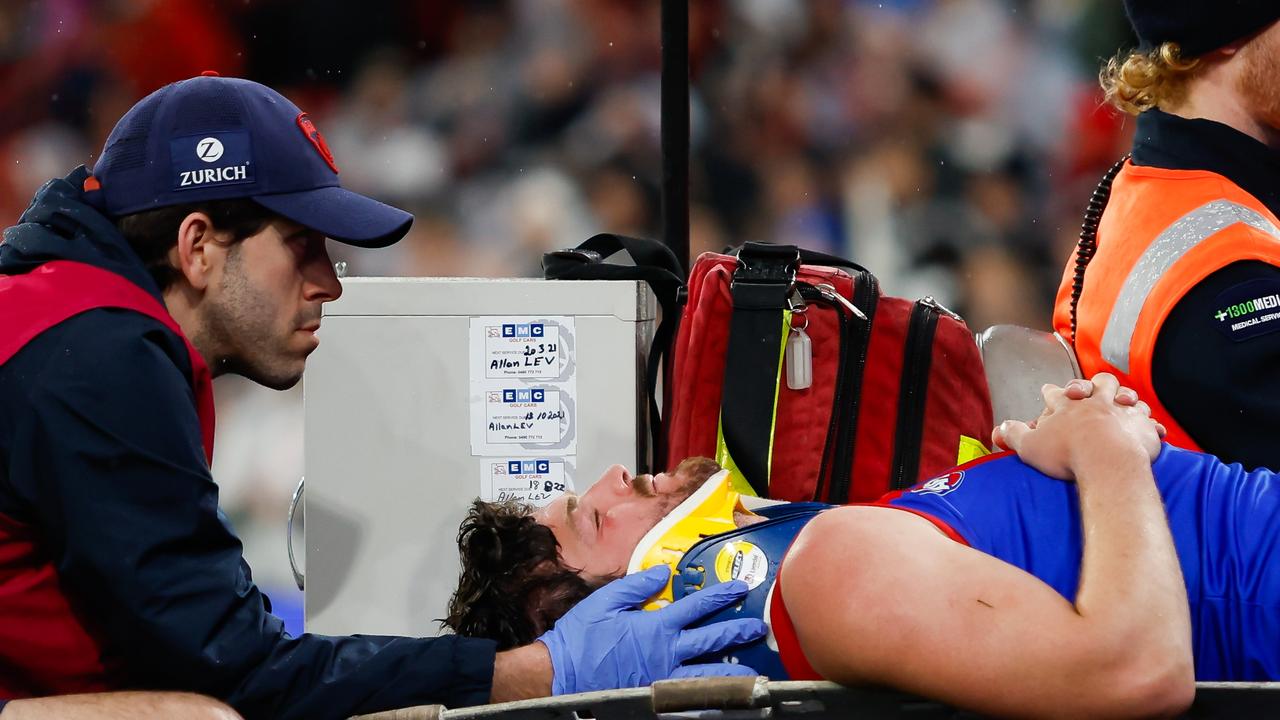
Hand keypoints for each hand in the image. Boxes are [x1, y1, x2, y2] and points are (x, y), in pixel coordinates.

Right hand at [537, 565, 766, 693]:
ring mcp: (663, 679)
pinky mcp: (656, 698)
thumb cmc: (580, 638)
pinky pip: (689, 700)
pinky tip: (721, 699)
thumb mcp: (605, 602)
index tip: (739, 589)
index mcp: (656, 626)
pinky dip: (708, 699)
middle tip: (756, 627)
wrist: (560, 675)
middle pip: (711, 641)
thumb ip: (637, 586)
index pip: (697, 607)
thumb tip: (663, 573)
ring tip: (753, 669)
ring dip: (732, 670)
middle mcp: (666, 653)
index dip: (720, 596)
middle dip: (736, 631)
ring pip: (707, 675)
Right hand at [992, 373, 1162, 479]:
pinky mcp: (1141, 426)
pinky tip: (1150, 425)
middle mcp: (1095, 402)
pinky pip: (1149, 420)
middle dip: (1095, 385)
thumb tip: (1000, 428)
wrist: (1105, 460)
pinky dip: (1149, 422)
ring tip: (1125, 402)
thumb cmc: (1066, 453)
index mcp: (1067, 405)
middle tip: (1093, 389)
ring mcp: (1121, 412)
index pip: (1056, 393)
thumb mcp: (1029, 446)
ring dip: (1126, 398)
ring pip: (1126, 396)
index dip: (1051, 392)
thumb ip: (1013, 434)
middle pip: (1098, 384)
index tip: (1049, 390)